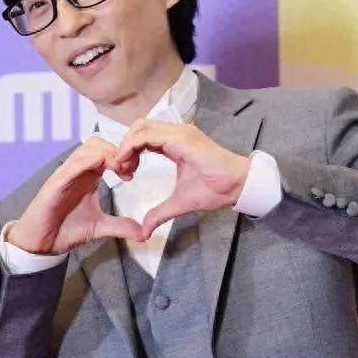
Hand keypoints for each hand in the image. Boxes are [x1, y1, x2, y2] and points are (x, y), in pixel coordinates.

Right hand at [7, 137, 143, 253]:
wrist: (41, 242)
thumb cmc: (66, 229)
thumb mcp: (100, 227)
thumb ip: (121, 226)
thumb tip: (144, 233)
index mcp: (88, 176)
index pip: (107, 152)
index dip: (123, 156)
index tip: (133, 173)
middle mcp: (78, 171)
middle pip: (99, 143)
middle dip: (117, 151)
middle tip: (129, 170)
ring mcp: (66, 175)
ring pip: (87, 149)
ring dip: (107, 154)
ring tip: (120, 170)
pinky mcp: (56, 183)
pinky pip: (73, 165)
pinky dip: (88, 161)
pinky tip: (102, 166)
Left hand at [112, 119, 250, 237]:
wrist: (236, 185)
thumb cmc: (214, 190)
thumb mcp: (179, 203)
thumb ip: (160, 213)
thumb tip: (145, 230)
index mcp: (175, 142)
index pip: (144, 137)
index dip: (130, 151)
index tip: (125, 173)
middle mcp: (176, 133)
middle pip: (139, 127)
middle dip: (124, 146)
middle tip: (121, 170)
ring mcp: (178, 132)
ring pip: (140, 127)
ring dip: (126, 146)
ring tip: (122, 168)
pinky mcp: (181, 138)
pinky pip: (147, 136)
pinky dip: (132, 146)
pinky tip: (127, 164)